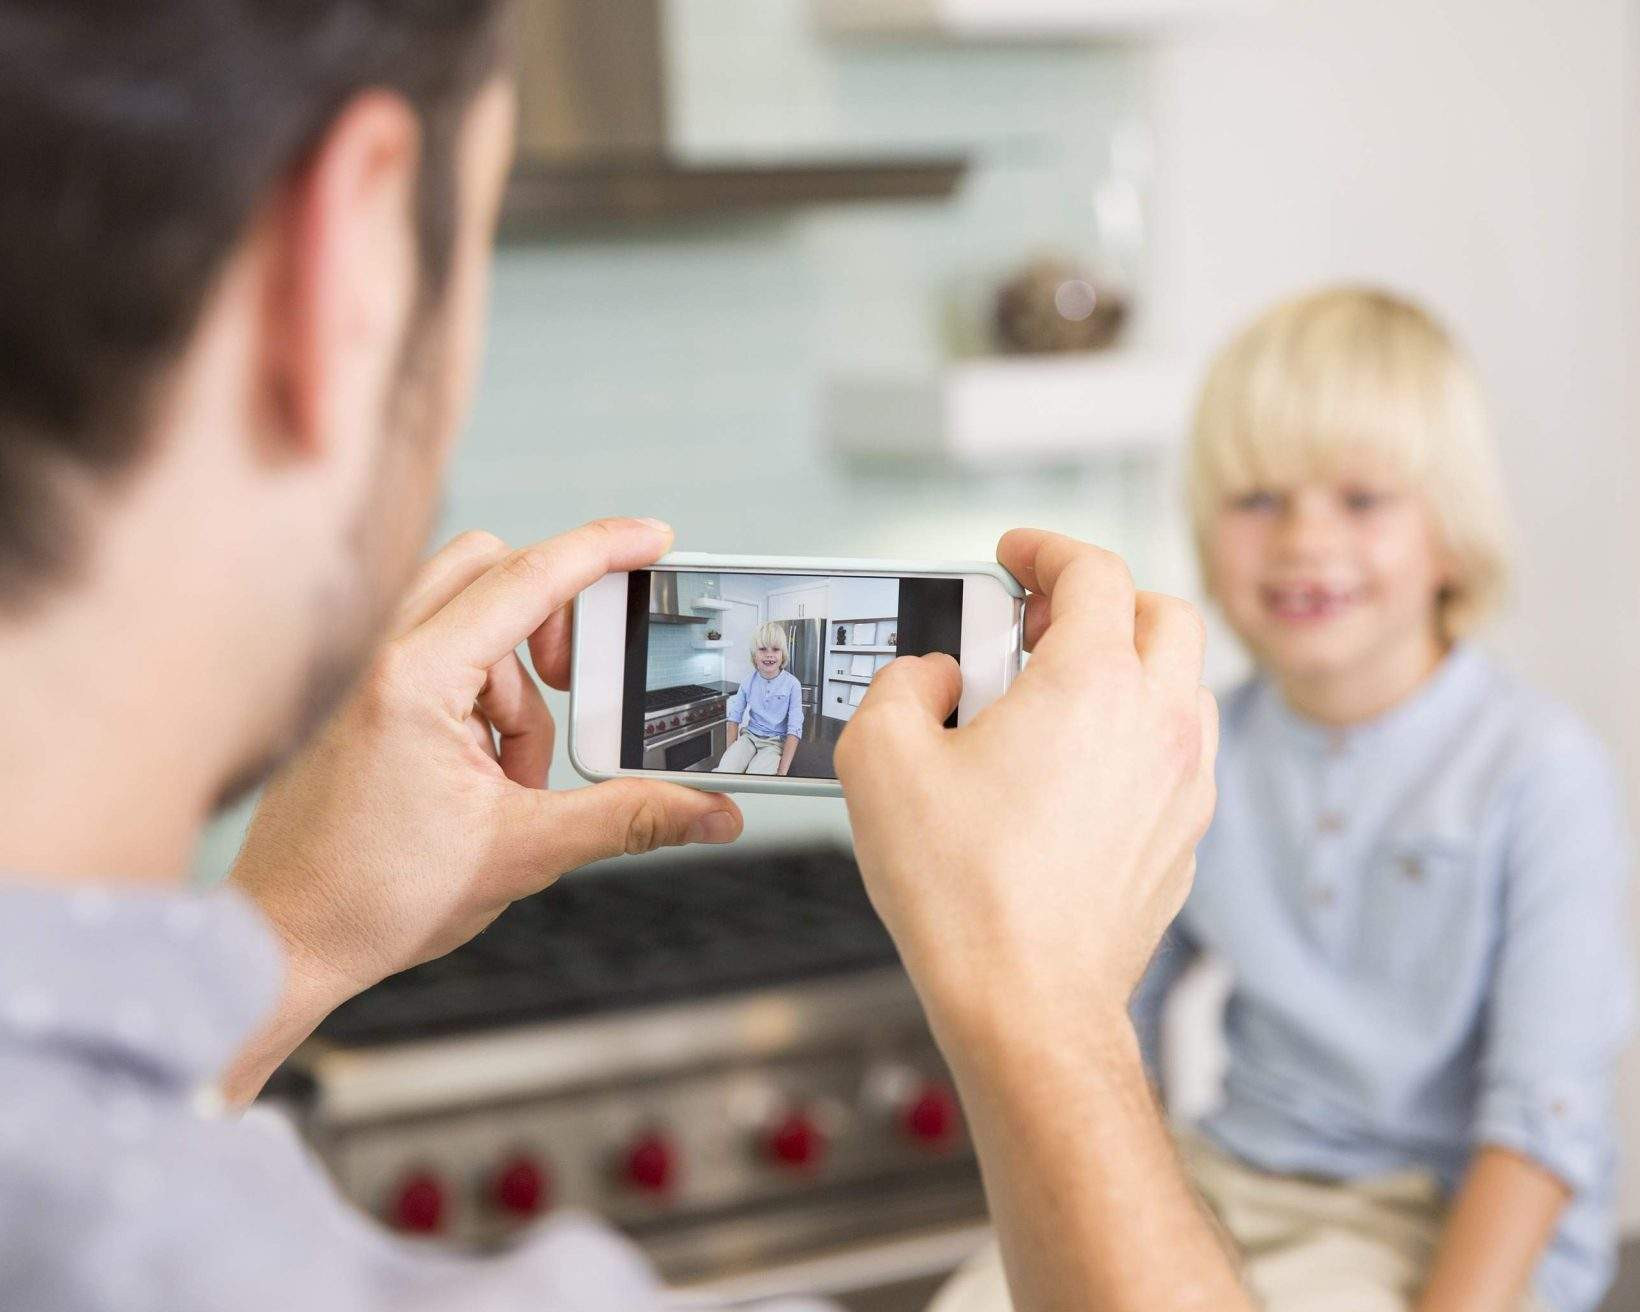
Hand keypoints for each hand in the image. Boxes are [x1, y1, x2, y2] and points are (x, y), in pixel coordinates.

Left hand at [226, 520, 743, 1079]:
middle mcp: (375, 654)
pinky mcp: (351, 692)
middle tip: (572, 685)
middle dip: (550, 617)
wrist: (285, 943)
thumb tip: (714, 812)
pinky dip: (476, 694)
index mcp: (414, 679)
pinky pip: (434, 650)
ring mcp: (356, 669)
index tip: (655, 538)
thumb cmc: (376, 898)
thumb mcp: (523, 852)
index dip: (603, 550)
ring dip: (511, 677)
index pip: (529, 579)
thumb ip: (629, 817)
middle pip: (490, 567)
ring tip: (511, 772)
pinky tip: (475, 773)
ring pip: (463, 611)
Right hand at [836, 529, 1217, 1047]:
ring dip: (1130, 663)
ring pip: (1184, 683)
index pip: (1093, 571)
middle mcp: (1157, 724)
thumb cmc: (962, 891)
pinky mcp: (1183, 840)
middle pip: (1163, 613)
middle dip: (1102, 598)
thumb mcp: (880, 758)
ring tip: (1059, 693)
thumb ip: (901, 684)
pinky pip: (1178, 753)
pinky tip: (1077, 768)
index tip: (1015, 554)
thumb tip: (934, 678)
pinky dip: (1138, 732)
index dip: (1047, 548)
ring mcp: (1182, 785)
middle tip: (1037, 621)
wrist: (1026, 1004)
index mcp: (1092, 684)